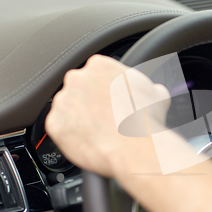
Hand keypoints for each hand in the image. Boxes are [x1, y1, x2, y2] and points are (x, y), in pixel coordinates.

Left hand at [45, 55, 169, 177]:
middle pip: (80, 88)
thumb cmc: (146, 119)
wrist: (135, 146)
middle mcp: (76, 79)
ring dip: (80, 118)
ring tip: (101, 131)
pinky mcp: (55, 125)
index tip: (114, 98)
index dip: (107, 88)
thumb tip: (151, 91)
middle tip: (108, 116)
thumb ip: (145, 86)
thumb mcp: (156, 93)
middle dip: (91, 101)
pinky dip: (73, 135)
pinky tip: (91, 140)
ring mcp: (62, 102)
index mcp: (99, 65)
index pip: (98, 72)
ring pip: (69, 108)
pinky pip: (62, 129)